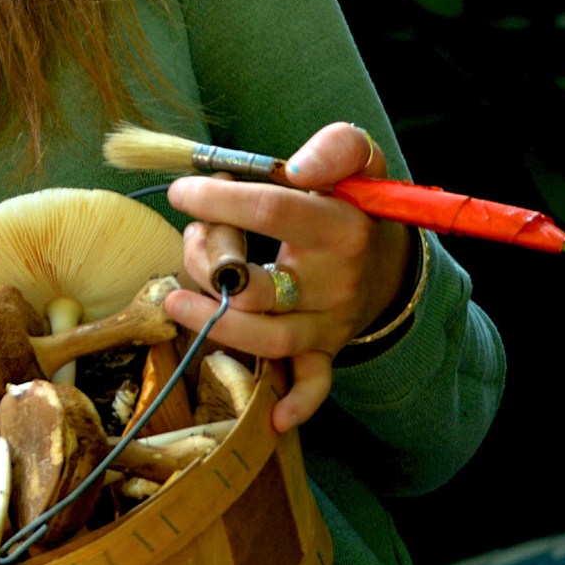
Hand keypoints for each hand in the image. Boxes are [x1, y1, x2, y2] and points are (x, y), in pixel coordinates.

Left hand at [162, 121, 414, 433]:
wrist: (389, 256)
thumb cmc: (352, 201)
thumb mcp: (356, 159)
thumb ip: (335, 148)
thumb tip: (298, 166)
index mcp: (339, 229)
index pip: (271, 213)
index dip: (219, 201)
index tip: (184, 192)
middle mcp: (333, 283)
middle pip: (258, 288)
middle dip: (208, 265)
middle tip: (190, 240)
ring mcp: (328, 321)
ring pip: (269, 338)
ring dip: (217, 325)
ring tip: (175, 300)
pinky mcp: (325, 348)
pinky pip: (315, 384)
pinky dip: (297, 403)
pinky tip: (273, 417)